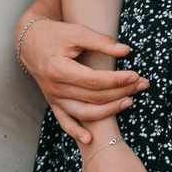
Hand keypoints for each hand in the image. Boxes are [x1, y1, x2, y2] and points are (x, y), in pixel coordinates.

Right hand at [20, 18, 146, 143]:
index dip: (117, 80)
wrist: (29, 42)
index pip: (94, 80)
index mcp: (59, 69)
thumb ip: (100, 41)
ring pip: (84, 113)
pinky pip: (64, 121)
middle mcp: (55, 88)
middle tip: (141, 84)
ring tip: (129, 101)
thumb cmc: (55, 34)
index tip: (136, 76)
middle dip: (121, 92)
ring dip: (109, 110)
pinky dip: (75, 132)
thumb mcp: (76, 32)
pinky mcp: (53, 103)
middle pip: (93, 97)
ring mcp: (53, 98)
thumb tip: (126, 50)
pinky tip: (90, 138)